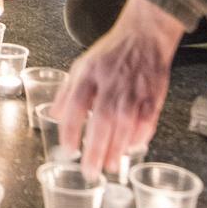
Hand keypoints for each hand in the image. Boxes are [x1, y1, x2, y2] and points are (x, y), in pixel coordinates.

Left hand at [51, 0, 184, 179]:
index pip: (75, 105)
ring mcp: (133, 92)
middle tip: (90, 171)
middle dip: (95, 149)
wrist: (144, 36)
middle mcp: (110, 85)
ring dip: (116, 150)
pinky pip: (146, 123)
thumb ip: (67, 92)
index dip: (70, 130)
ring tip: (109, 167)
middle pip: (101, 121)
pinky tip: (132, 149)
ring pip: (125, 126)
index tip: (68, 150)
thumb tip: (53, 116)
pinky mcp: (153, 97)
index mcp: (89, 75)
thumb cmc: (111, 54)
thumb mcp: (82, 66)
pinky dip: (139, 138)